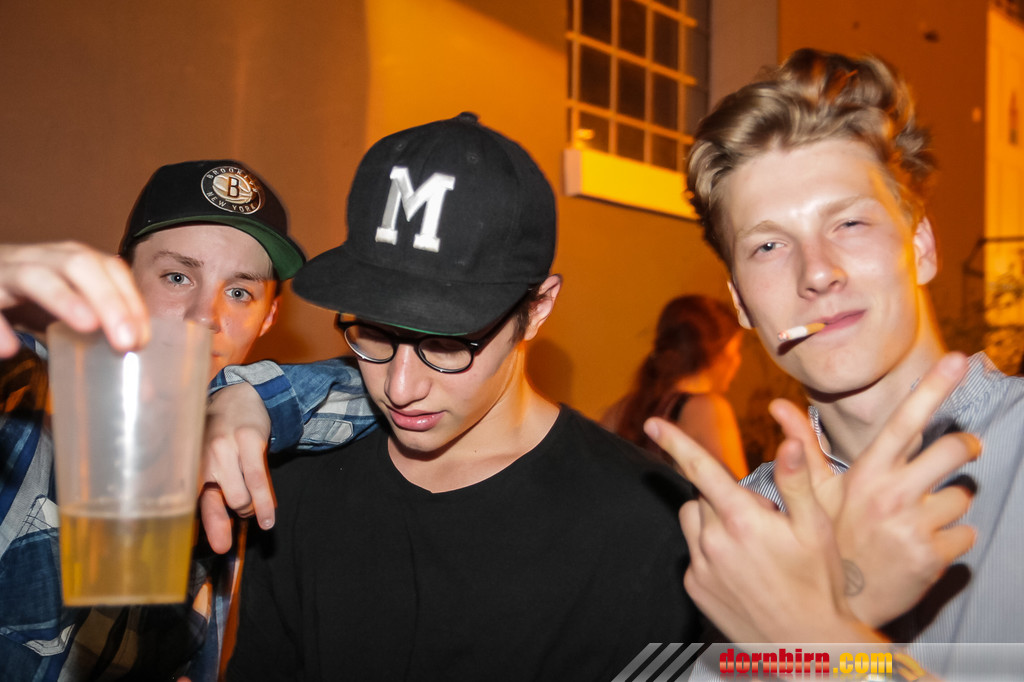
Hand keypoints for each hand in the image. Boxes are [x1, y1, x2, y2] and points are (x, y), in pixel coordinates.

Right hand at [0, 241, 148, 355]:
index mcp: (69, 259)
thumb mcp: (68, 302)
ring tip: (88, 325)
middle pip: (78, 265)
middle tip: (126, 341)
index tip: (142, 338)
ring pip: (33, 276)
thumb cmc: (30, 295)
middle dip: (107, 300)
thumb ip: (98, 324)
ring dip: (63, 299)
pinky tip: (10, 348)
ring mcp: (6, 272)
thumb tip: (138, 366)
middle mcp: (40, 259)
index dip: (130, 300)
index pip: (109, 268)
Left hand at [200, 382, 274, 552]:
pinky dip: (265, 505)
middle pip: (220, 504)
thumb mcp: (206, 460)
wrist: (240, 397)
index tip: (219, 547)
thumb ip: (205, 492)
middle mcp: (202, 456)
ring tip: (254, 506)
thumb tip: (208, 534)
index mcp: (188, 463)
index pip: (192, 503)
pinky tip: (269, 519)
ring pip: (240, 498)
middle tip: (242, 508)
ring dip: (250, 508)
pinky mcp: (249, 441)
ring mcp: (225, 447)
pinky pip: (258, 482)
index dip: (206, 527)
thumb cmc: (219, 435)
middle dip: (236, 513)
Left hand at [647, 352, 977, 640]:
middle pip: (703, 496)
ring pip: (693, 522)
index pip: (701, 469)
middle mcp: (713, 542)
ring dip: (713, 520)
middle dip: (725, 496)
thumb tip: (789, 442)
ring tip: (750, 542)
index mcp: (742, 520)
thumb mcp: (816, 529)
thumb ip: (796, 482)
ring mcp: (701, 567)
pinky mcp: (695, 588)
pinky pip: (694, 554)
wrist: (808, 645)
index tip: (653, 423)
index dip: (676, 442)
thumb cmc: (819, 584)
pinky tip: (742, 568)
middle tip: (763, 520)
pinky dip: (711, 551)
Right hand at [812, 353, 978, 625]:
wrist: (841, 604)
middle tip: (963, 450)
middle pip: (954, 449)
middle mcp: (892, 494)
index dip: (934, 388)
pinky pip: (965, 534)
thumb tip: (776, 404)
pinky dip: (950, 540)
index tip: (960, 361)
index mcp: (867, 473)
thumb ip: (805, 447)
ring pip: (961, 496)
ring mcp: (915, 526)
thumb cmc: (831, 540)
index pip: (905, 421)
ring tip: (917, 521)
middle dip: (965, 447)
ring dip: (947, 506)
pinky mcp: (934, 556)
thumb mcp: (815, 494)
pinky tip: (922, 548)